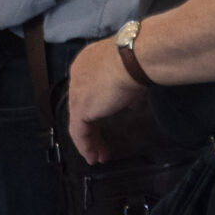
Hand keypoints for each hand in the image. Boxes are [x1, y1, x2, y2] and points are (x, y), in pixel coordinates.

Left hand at [65, 38, 143, 163]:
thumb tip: (132, 105)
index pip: (88, 90)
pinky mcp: (80, 107)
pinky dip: (85, 145)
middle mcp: (78, 75)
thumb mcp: (132, 77)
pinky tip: (93, 156)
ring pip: (79, 121)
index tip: (104, 121)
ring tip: (97, 155)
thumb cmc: (137, 60)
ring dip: (89, 140)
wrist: (134, 58)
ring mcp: (77, 91)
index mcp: (88, 63)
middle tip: (100, 143)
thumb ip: (128, 94)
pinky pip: (78, 132)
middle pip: (82, 106)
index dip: (96, 108)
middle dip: (92, 127)